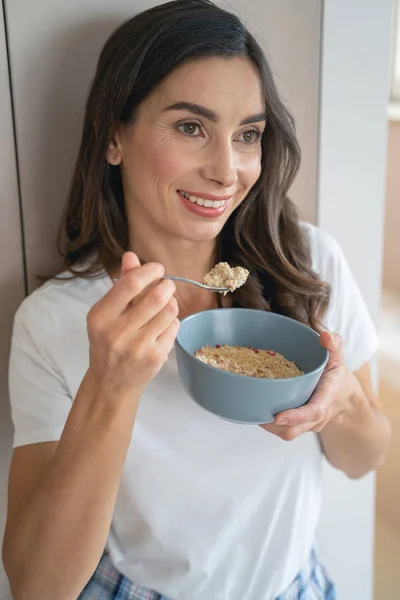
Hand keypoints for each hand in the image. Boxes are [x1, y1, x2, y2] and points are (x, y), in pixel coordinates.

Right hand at [86, 252, 179, 398]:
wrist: (110, 383)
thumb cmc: (108, 342)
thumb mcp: (107, 313)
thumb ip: (121, 284)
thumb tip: (131, 256)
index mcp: (101, 316)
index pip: (131, 283)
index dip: (150, 271)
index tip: (157, 269)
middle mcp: (117, 331)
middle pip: (156, 296)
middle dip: (167, 286)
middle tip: (166, 286)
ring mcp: (138, 346)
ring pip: (170, 310)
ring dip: (171, 303)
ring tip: (164, 307)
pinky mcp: (155, 357)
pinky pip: (174, 327)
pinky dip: (172, 322)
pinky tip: (162, 326)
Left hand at [260, 332, 356, 440]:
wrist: (346, 397)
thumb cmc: (337, 376)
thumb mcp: (337, 358)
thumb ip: (333, 345)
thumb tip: (325, 336)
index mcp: (326, 399)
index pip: (312, 412)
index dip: (295, 416)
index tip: (277, 417)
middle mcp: (317, 417)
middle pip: (294, 430)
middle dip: (273, 425)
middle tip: (253, 410)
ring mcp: (308, 425)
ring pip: (287, 433)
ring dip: (268, 426)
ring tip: (251, 409)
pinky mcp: (301, 427)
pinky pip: (286, 430)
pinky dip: (271, 424)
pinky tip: (257, 409)